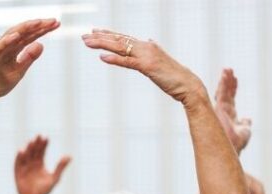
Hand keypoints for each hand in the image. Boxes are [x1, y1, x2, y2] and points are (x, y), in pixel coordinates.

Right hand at [0, 19, 60, 106]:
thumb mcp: (19, 71)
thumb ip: (29, 58)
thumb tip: (41, 44)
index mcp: (12, 48)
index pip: (30, 35)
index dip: (43, 29)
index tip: (57, 24)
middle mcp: (5, 45)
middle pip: (23, 31)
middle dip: (38, 25)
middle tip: (53, 21)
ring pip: (12, 35)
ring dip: (25, 28)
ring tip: (38, 23)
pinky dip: (7, 40)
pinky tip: (18, 36)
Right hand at [15, 135, 70, 193]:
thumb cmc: (44, 190)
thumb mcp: (54, 178)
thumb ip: (60, 167)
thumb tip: (69, 156)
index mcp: (39, 164)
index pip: (41, 152)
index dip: (43, 145)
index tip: (46, 137)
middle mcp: (31, 164)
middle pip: (33, 151)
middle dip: (36, 144)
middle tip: (38, 136)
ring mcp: (24, 168)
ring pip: (26, 156)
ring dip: (28, 149)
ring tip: (31, 142)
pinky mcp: (18, 173)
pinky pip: (18, 164)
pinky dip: (19, 157)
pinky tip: (21, 151)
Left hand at [82, 29, 204, 105]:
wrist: (187, 84)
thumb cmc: (173, 75)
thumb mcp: (160, 61)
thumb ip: (152, 51)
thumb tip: (148, 40)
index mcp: (147, 46)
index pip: (124, 37)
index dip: (109, 34)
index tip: (94, 31)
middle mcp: (145, 47)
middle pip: (119, 40)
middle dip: (100, 38)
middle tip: (84, 36)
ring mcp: (146, 56)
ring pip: (120, 47)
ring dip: (102, 44)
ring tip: (88, 43)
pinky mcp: (147, 67)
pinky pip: (127, 62)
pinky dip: (114, 59)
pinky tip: (102, 57)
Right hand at [214, 68, 251, 152]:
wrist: (230, 149)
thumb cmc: (237, 144)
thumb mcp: (245, 131)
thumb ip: (245, 124)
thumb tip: (248, 119)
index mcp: (230, 116)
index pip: (231, 99)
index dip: (233, 89)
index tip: (235, 79)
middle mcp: (224, 112)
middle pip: (227, 94)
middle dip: (228, 82)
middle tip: (229, 70)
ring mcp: (220, 110)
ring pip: (223, 92)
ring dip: (225, 80)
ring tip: (227, 69)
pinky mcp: (219, 109)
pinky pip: (221, 93)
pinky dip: (223, 83)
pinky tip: (225, 74)